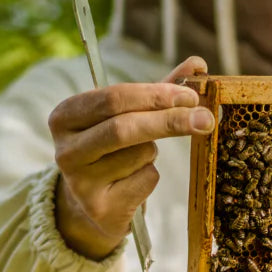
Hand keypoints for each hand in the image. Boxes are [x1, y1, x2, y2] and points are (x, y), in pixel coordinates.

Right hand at [49, 56, 212, 259]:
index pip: (113, 98)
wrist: (95, 201)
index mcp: (66, 116)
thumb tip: (198, 64)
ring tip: (139, 157)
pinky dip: (151, 176)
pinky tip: (133, 181)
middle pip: (124, 128)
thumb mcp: (131, 114)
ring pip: (140, 154)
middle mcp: (65, 149)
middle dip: (169, 121)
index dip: (155, 96)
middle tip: (206, 118)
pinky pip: (145, 180)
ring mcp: (78, 181)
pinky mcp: (99, 208)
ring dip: (154, 152)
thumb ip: (161, 89)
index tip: (190, 96)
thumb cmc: (115, 147)